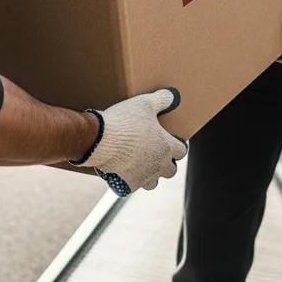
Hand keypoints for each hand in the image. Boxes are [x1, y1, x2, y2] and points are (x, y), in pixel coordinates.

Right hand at [72, 88, 187, 195]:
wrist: (99, 140)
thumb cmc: (125, 120)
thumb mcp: (145, 103)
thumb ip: (162, 99)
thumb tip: (173, 95)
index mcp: (166, 146)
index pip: (182, 151)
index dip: (178, 145)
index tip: (172, 140)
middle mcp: (158, 165)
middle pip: (171, 171)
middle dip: (166, 163)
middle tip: (156, 153)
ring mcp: (144, 177)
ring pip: (154, 183)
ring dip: (150, 175)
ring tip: (141, 164)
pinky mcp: (128, 185)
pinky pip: (133, 186)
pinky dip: (130, 180)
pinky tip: (123, 169)